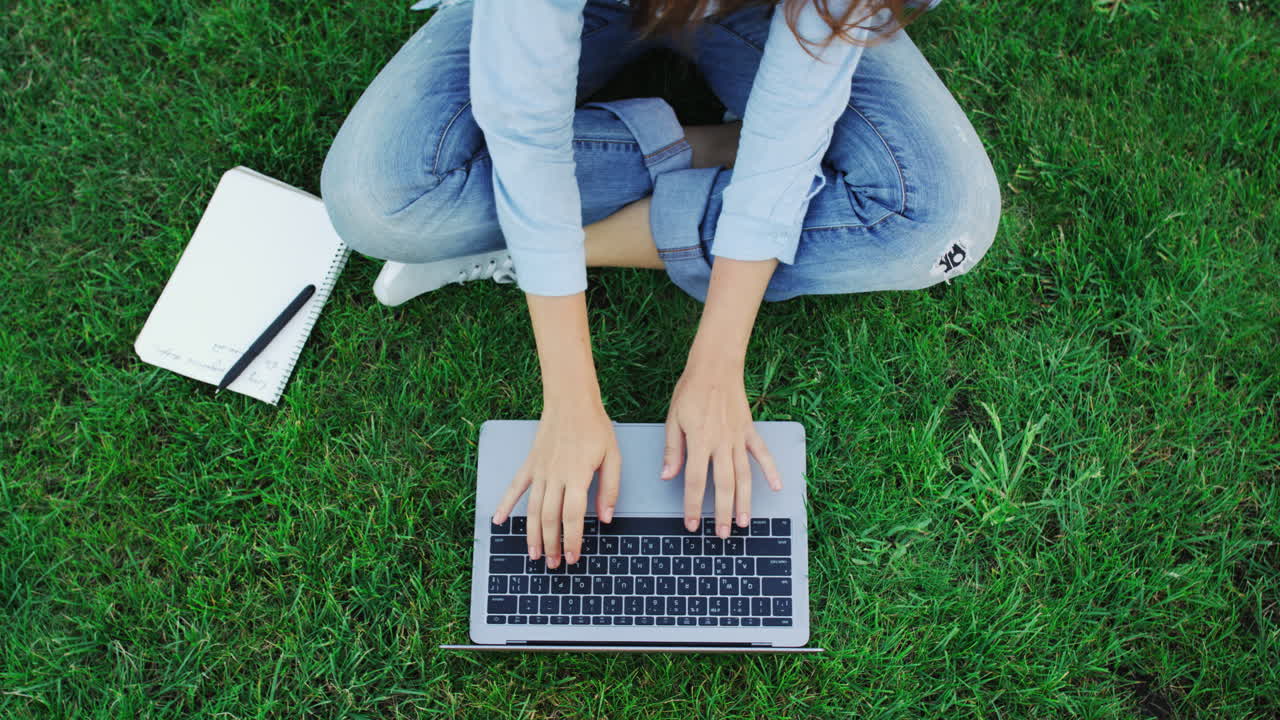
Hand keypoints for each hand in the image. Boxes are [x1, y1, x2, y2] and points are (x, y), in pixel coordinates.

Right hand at [492, 399, 620, 568]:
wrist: (571, 401)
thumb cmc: (595, 428)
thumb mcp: (613, 457)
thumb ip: (609, 489)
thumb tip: (605, 517)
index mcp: (577, 476)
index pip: (572, 516)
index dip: (573, 539)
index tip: (574, 556)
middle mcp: (555, 476)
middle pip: (549, 518)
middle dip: (551, 544)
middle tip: (555, 563)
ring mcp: (540, 470)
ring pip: (532, 509)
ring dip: (532, 535)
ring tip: (534, 554)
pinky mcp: (530, 464)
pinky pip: (514, 487)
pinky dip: (504, 504)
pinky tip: (498, 521)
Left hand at [661, 353, 780, 537]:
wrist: (715, 367)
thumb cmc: (691, 391)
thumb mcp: (673, 419)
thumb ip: (673, 449)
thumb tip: (668, 476)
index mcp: (699, 441)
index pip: (695, 481)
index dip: (693, 505)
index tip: (692, 523)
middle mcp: (721, 443)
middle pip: (723, 485)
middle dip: (723, 512)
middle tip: (723, 534)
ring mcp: (738, 438)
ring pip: (744, 476)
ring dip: (745, 501)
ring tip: (746, 522)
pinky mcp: (749, 431)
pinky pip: (762, 454)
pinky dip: (771, 470)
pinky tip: (777, 487)